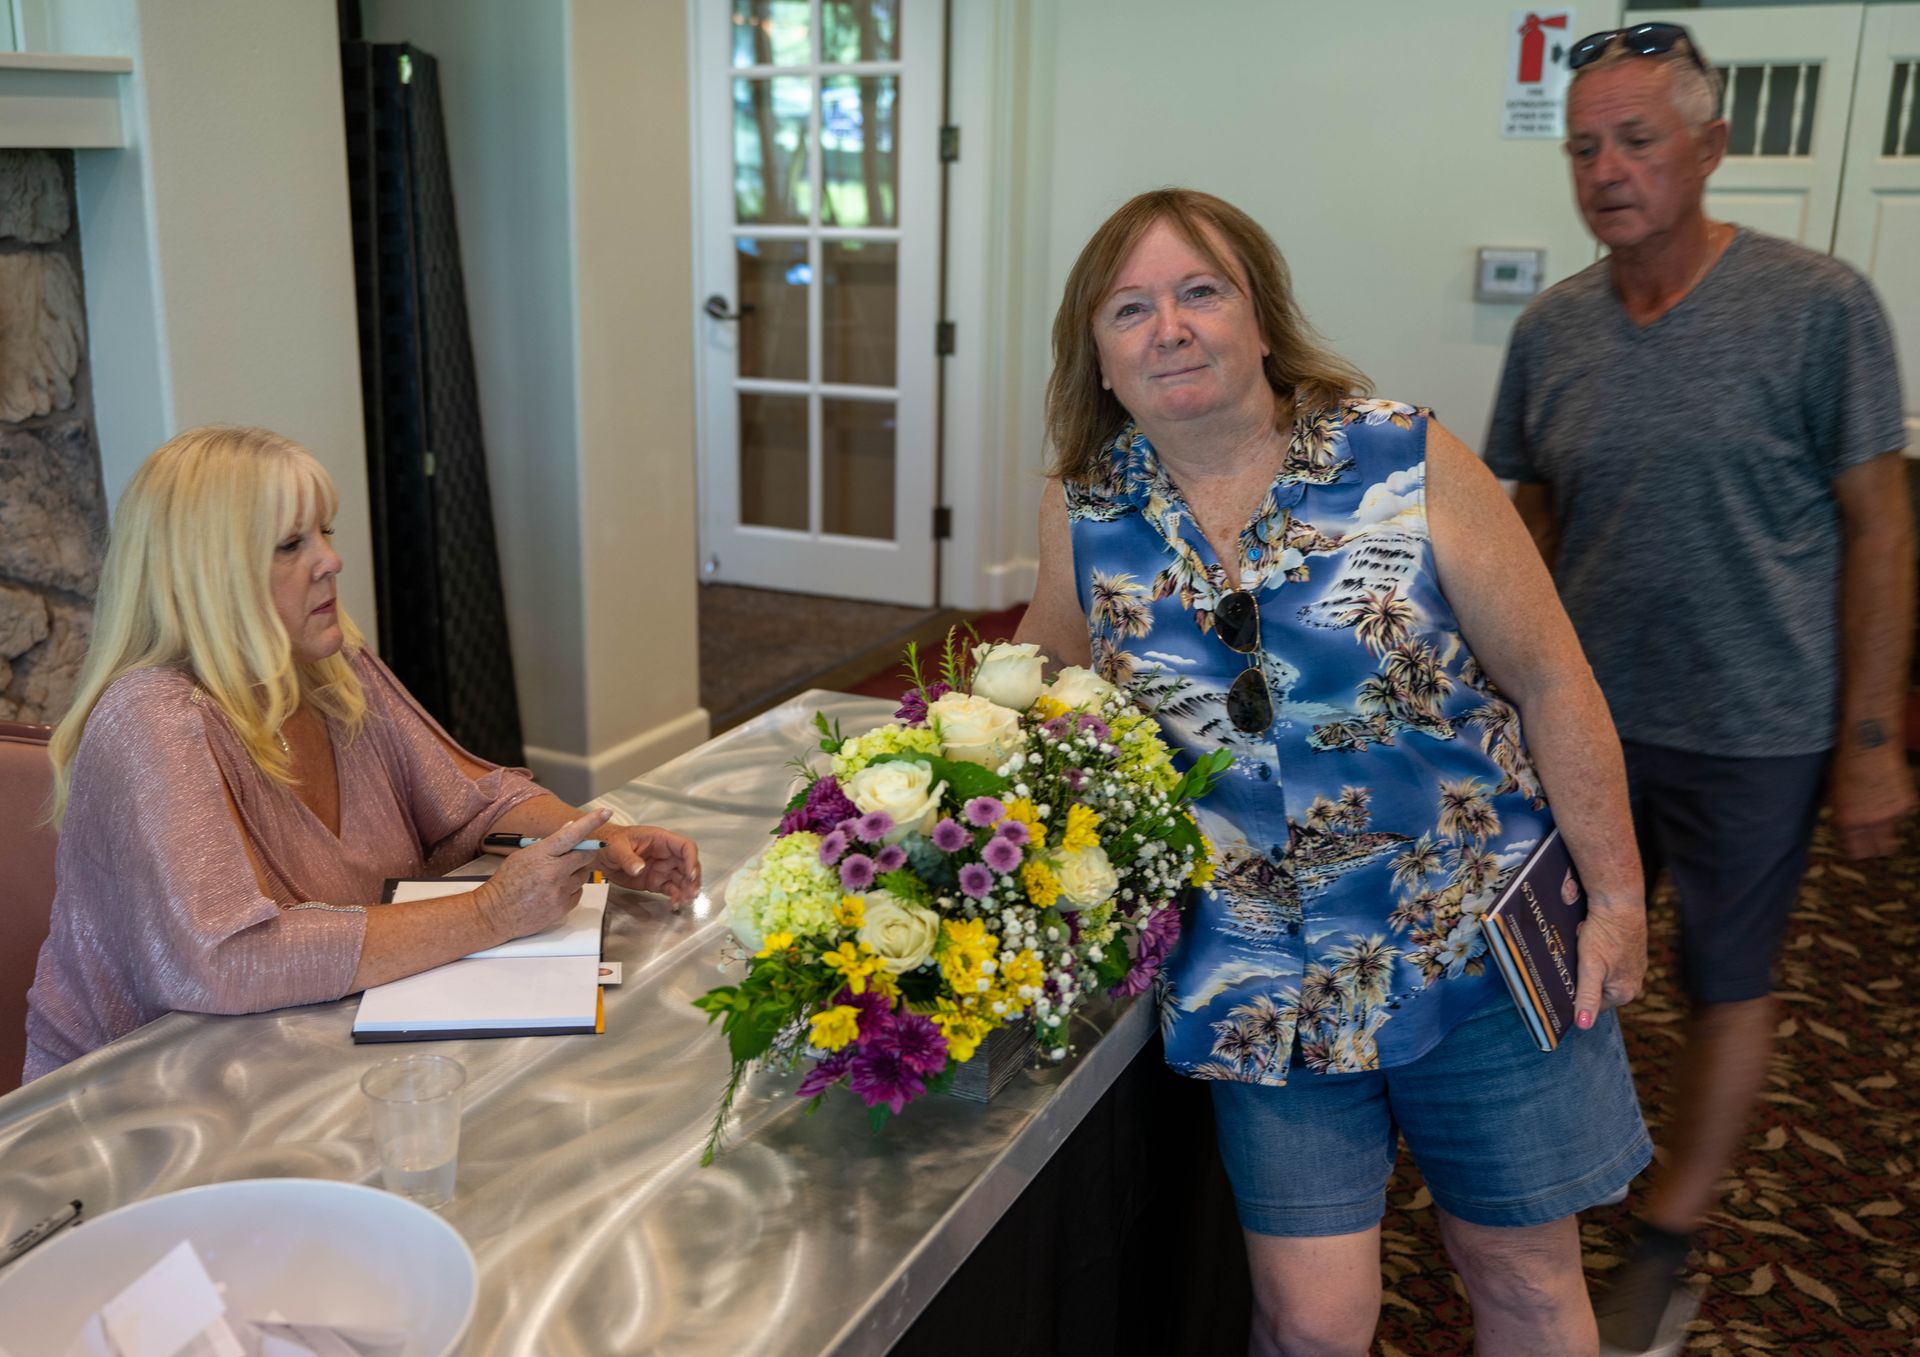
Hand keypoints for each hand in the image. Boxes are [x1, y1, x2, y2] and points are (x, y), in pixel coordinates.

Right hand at [473, 808, 610, 941]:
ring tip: (556, 877)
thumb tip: (571, 827)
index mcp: (541, 855)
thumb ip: (549, 843)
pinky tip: (554, 891)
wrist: (494, 915)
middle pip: (586, 855)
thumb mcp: (523, 855)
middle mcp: (553, 873)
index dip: (591, 822)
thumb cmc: (506, 882)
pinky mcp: (562, 908)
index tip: (605, 812)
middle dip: (585, 852)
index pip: (571, 834)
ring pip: (584, 875)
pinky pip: (578, 893)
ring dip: (576, 873)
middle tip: (575, 854)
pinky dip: (571, 890)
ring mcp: (559, 892)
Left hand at [596, 824, 700, 905]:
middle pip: (688, 865)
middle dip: (692, 879)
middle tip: (691, 893)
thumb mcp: (617, 847)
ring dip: (686, 891)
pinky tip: (675, 904)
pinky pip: (670, 890)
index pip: (685, 847)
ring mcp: (662, 869)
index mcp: (661, 840)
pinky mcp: (656, 882)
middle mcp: (665, 854)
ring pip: (682, 880)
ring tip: (684, 902)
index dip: (691, 860)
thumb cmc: (610, 842)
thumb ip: (628, 858)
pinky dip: (675, 897)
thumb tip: (639, 868)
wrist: (599, 854)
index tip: (690, 874)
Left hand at [1573, 897, 1646, 1030]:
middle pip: (1597, 990)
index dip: (1575, 996)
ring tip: (1579, 952)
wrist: (1619, 903)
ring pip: (1601, 973)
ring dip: (1588, 966)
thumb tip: (1584, 1025)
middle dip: (1582, 979)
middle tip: (1569, 964)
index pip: (1592, 1007)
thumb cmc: (1605, 935)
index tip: (1562, 984)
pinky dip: (1596, 954)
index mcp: (1624, 993)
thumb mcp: (1591, 968)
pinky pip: (1607, 960)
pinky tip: (1587, 943)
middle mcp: (1633, 983)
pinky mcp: (1629, 952)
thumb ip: (1587, 996)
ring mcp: (1633, 967)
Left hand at [1829, 743, 1915, 859]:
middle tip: (1873, 839)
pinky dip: (1897, 809)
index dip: (1856, 850)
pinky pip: (1903, 815)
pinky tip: (1889, 792)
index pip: (1855, 852)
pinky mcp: (1908, 805)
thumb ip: (1842, 815)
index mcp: (1847, 821)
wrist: (1869, 742)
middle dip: (1876, 847)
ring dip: (1886, 826)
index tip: (1858, 847)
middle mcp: (1869, 822)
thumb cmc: (1846, 764)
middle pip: (1878, 850)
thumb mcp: (1834, 793)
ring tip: (1878, 807)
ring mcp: (1891, 815)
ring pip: (1892, 832)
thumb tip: (1846, 830)